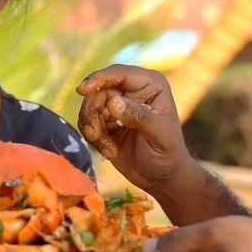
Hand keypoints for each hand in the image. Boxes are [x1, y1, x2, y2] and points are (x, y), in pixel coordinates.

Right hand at [76, 65, 190, 193]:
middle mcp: (131, 90)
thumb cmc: (169, 154)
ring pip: (89, 107)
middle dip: (93, 113)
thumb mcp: (160, 135)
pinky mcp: (106, 123)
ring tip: (107, 148)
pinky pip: (87, 124)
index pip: (119, 73)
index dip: (98, 79)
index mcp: (150, 84)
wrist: (162, 178)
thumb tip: (112, 102)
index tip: (83, 90)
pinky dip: (94, 139)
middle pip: (98, 90)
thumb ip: (138, 117)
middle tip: (96, 135)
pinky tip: (109, 152)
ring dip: (92, 128)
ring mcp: (117, 106)